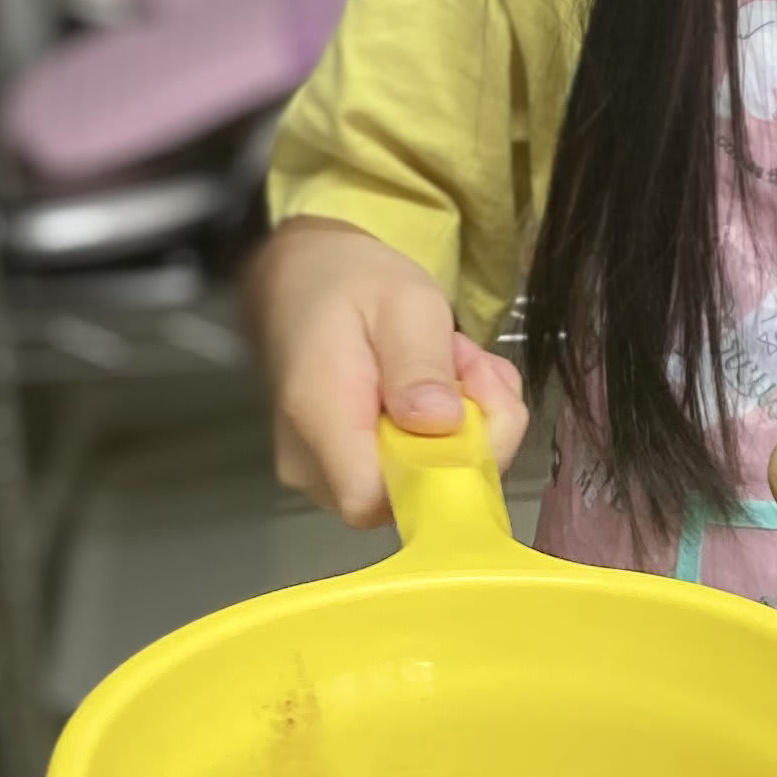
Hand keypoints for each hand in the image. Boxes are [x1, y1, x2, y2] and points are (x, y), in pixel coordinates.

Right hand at [246, 218, 527, 524]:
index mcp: (319, 419)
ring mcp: (328, 475)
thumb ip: (419, 364)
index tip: (469, 399)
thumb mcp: (403, 301)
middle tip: (471, 362)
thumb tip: (440, 425)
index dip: (441, 468)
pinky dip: (450, 431)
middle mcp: (314, 466)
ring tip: (456, 360)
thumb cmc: (352, 282)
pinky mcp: (349, 471)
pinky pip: (415, 472)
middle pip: (410, 497)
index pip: (373, 497)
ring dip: (466, 427)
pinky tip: (446, 381)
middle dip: (470, 435)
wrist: (305, 279)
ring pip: (422, 485)